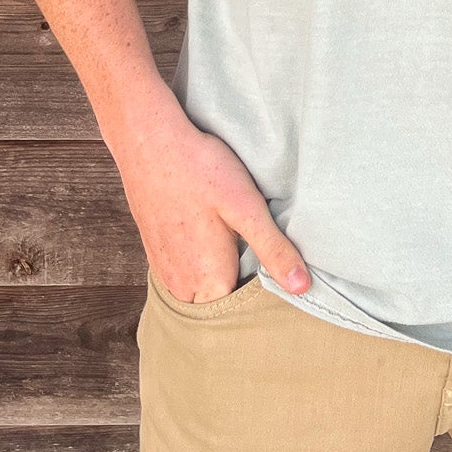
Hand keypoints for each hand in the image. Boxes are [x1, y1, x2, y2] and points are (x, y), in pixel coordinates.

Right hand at [110, 92, 311, 302]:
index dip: (261, 292)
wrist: (149, 142)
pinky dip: (197, 261)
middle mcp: (181, 285)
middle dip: (239, 283)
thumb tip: (302, 286)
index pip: (243, 310)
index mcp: (208, 281)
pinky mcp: (155, 253)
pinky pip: (183, 272)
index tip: (271, 266)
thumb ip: (273, 250)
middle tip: (252, 247)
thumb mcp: (246, 207)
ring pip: (200, 288)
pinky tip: (207, 231)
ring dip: (217, 272)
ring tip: (232, 240)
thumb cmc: (199, 170)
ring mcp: (164, 270)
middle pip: (220, 302)